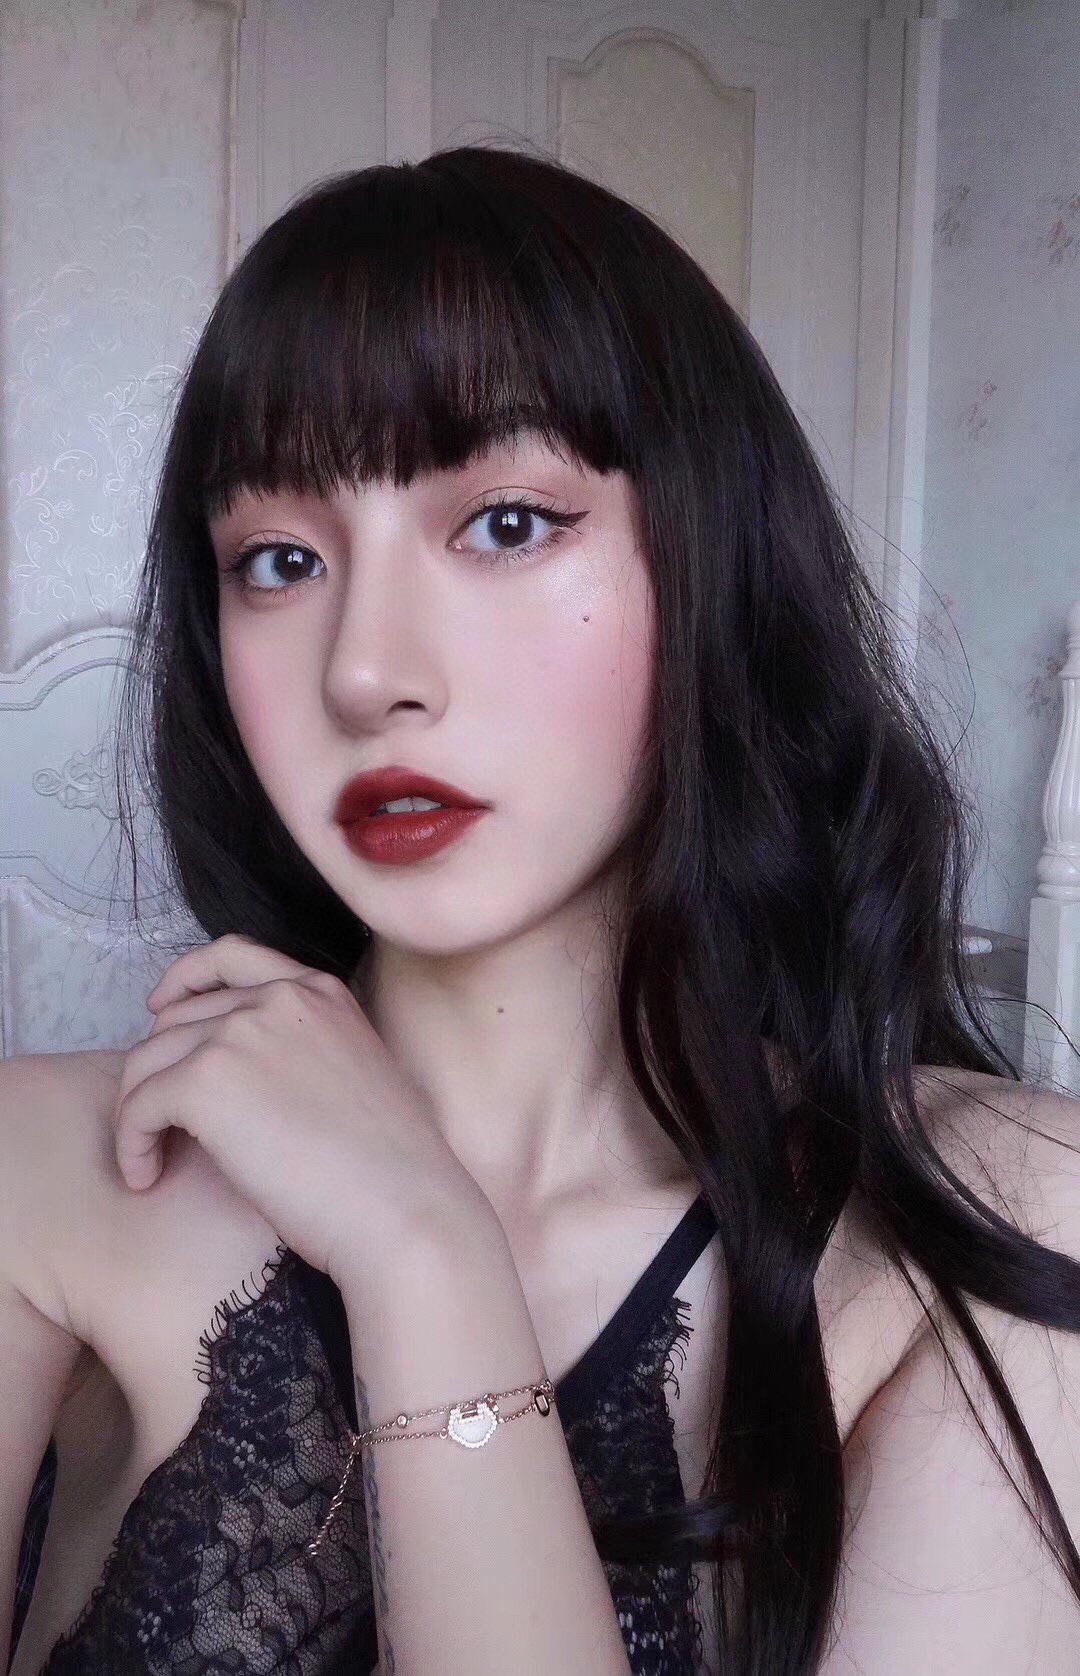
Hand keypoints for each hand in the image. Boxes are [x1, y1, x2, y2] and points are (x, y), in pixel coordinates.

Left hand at [117, 933, 487, 1286]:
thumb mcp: (353, 1076)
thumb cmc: (390, 1171)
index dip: (186, 978)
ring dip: (139, 1112)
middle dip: (158, 1066)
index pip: (233, 956)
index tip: (160, 1009)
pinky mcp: (206, 1081)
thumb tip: (239, 1080)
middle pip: (178, 1017)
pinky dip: (131, 1144)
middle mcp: (279, 998)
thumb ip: (301, 1052)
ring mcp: (241, 1033)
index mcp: (321, 992)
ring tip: (149, 1159)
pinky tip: (146, 1176)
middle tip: (158, 1117)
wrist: (403, 1209)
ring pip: (148, 1060)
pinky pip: (138, 1105)